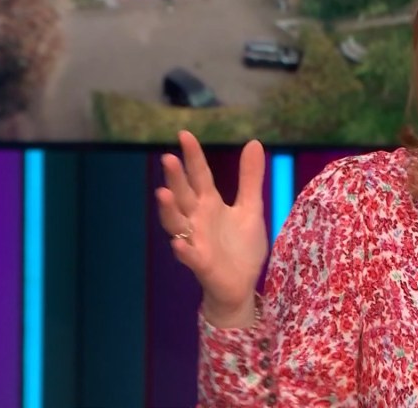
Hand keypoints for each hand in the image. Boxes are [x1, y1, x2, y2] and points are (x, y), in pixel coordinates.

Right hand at [157, 130, 267, 325]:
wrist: (242, 284)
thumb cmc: (241, 246)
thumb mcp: (251, 208)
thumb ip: (250, 178)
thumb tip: (254, 142)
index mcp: (209, 204)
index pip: (199, 175)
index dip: (193, 156)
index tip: (184, 134)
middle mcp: (197, 219)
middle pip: (184, 195)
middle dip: (176, 178)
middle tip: (168, 157)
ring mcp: (196, 241)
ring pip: (177, 223)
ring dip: (169, 210)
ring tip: (163, 193)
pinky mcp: (201, 264)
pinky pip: (189, 256)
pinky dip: (183, 250)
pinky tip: (178, 243)